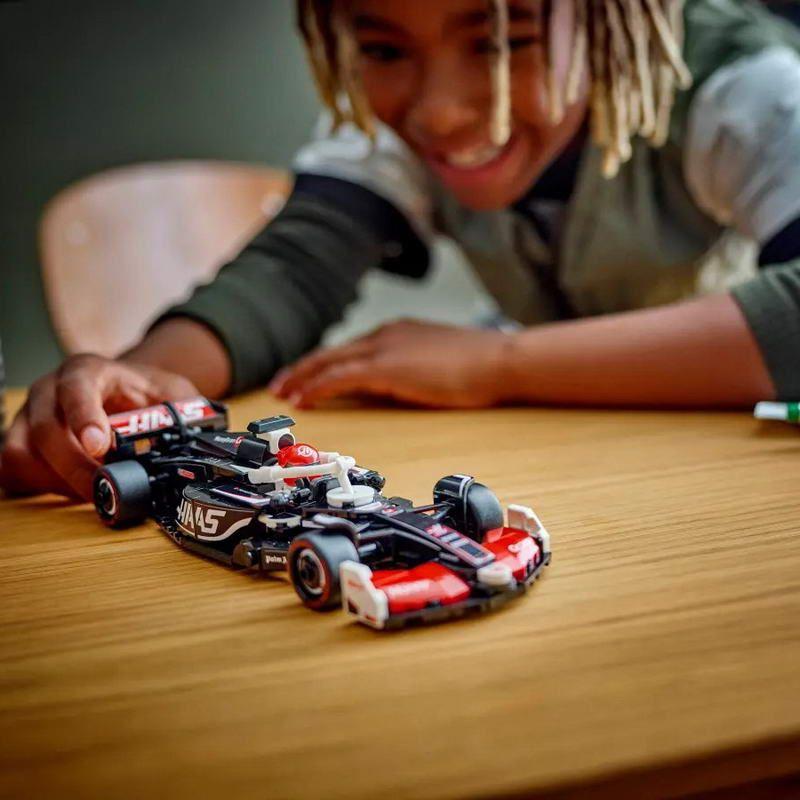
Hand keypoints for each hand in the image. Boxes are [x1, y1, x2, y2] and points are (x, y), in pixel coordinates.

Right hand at [0, 354, 196, 499]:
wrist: (129, 391)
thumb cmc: (148, 394)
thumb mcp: (175, 395)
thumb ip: (184, 413)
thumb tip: (198, 444)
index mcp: (88, 370)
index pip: (76, 387)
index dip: (84, 417)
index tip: (99, 445)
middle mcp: (50, 390)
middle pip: (46, 430)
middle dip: (76, 467)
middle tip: (105, 490)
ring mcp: (30, 416)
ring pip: (21, 452)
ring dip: (55, 481)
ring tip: (92, 493)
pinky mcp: (22, 442)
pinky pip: (13, 471)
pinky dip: (39, 487)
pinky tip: (71, 491)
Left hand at [270, 320, 513, 408]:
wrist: (499, 361)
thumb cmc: (479, 366)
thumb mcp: (437, 364)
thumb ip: (410, 371)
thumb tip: (392, 386)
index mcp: (398, 333)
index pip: (351, 348)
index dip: (325, 363)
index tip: (308, 376)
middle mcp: (385, 335)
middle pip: (332, 351)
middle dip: (303, 369)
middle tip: (281, 385)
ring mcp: (384, 349)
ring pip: (329, 362)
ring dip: (302, 378)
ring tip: (283, 394)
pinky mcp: (386, 367)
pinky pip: (339, 377)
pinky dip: (317, 387)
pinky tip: (304, 399)